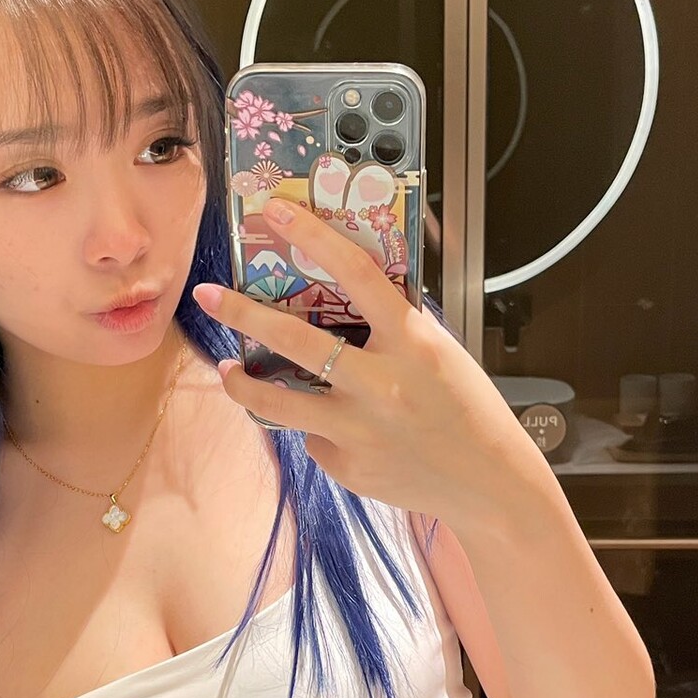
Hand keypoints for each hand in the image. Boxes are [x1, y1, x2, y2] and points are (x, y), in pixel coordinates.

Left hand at [192, 194, 528, 527]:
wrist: (490, 484)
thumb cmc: (468, 409)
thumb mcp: (440, 353)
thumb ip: (394, 328)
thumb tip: (342, 296)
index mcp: (412, 342)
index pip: (356, 274)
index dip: (313, 237)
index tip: (276, 213)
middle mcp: (380, 384)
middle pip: (293, 340)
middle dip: (242, 313)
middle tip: (207, 294)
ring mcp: (359, 430)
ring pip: (277, 401)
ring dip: (243, 382)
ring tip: (229, 369)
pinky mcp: (347, 467)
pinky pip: (315, 436)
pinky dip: (320, 428)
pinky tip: (342, 431)